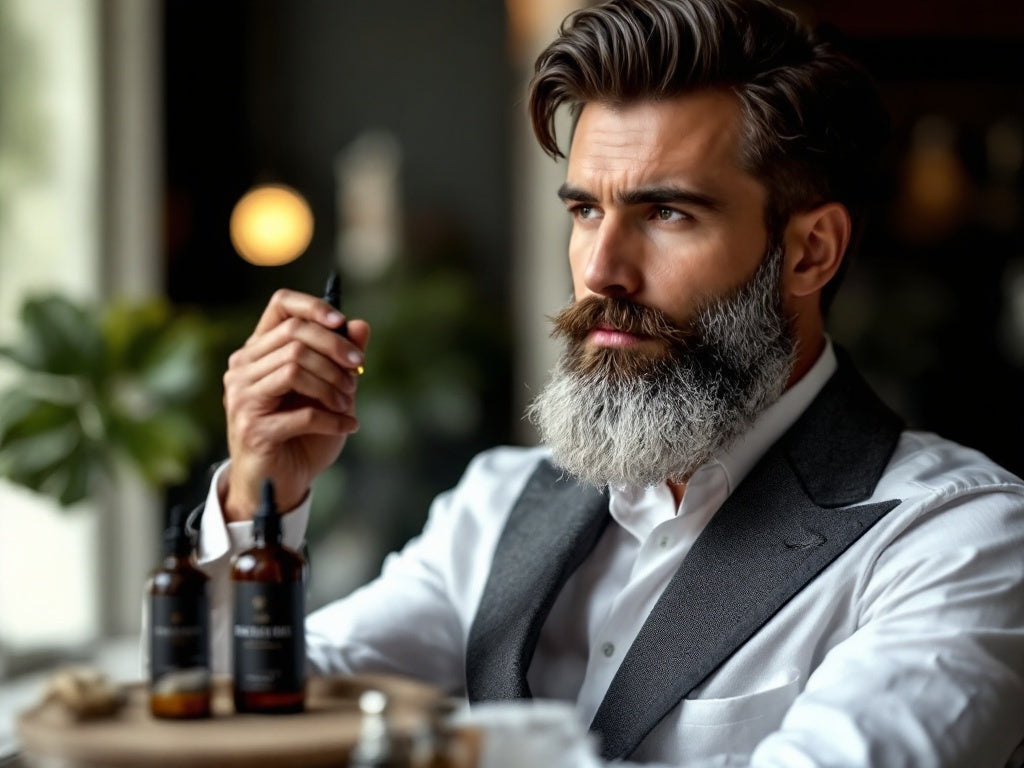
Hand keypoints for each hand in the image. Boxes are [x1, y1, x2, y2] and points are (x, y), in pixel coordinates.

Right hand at [221, 289, 369, 520]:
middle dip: (335, 351)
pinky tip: (348, 425)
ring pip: (295, 367)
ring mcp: (243, 398)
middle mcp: (243, 369)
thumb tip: (360, 325)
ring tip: (348, 403)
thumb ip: (341, 358)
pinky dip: (333, 419)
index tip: (341, 322)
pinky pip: (303, 412)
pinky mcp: (254, 428)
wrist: (282, 482)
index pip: (280, 306)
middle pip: (294, 336)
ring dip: (332, 385)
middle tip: (357, 373)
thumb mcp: (329, 391)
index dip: (312, 306)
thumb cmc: (303, 434)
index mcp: (258, 352)